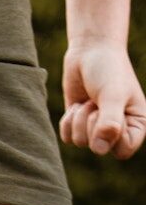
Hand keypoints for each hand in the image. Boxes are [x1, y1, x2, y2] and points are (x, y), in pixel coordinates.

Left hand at [59, 41, 145, 158]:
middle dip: (93, 123)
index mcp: (137, 124)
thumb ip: (109, 122)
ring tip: (90, 100)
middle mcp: (118, 130)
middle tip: (98, 101)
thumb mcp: (113, 94)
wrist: (89, 53)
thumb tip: (100, 150)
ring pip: (80, 142)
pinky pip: (66, 138)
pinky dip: (68, 120)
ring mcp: (97, 130)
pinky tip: (78, 104)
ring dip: (80, 118)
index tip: (110, 115)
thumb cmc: (108, 70)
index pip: (124, 151)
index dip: (112, 138)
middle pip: (99, 149)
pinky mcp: (78, 127)